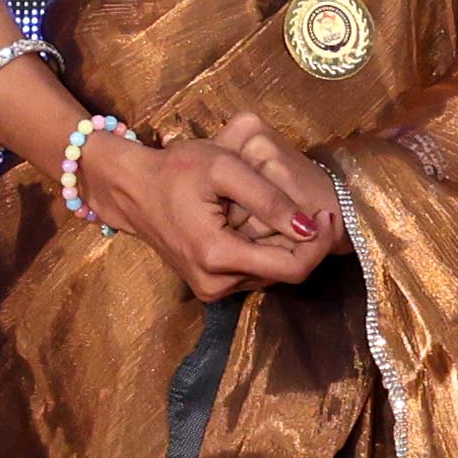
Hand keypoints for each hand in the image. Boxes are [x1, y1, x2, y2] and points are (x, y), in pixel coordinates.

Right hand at [93, 130, 337, 302]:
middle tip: (311, 209)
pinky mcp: (209, 285)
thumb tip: (308, 226)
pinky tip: (259, 224)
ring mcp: (210, 288)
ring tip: (282, 212)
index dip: (317, 245)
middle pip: (283, 273)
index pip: (292, 269)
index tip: (325, 214)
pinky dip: (263, 249)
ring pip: (270, 274)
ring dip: (283, 246)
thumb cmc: (176, 170)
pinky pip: (252, 271)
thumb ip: (268, 198)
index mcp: (218, 257)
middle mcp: (215, 284)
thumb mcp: (225, 168)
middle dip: (302, 244)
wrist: (132, 188)